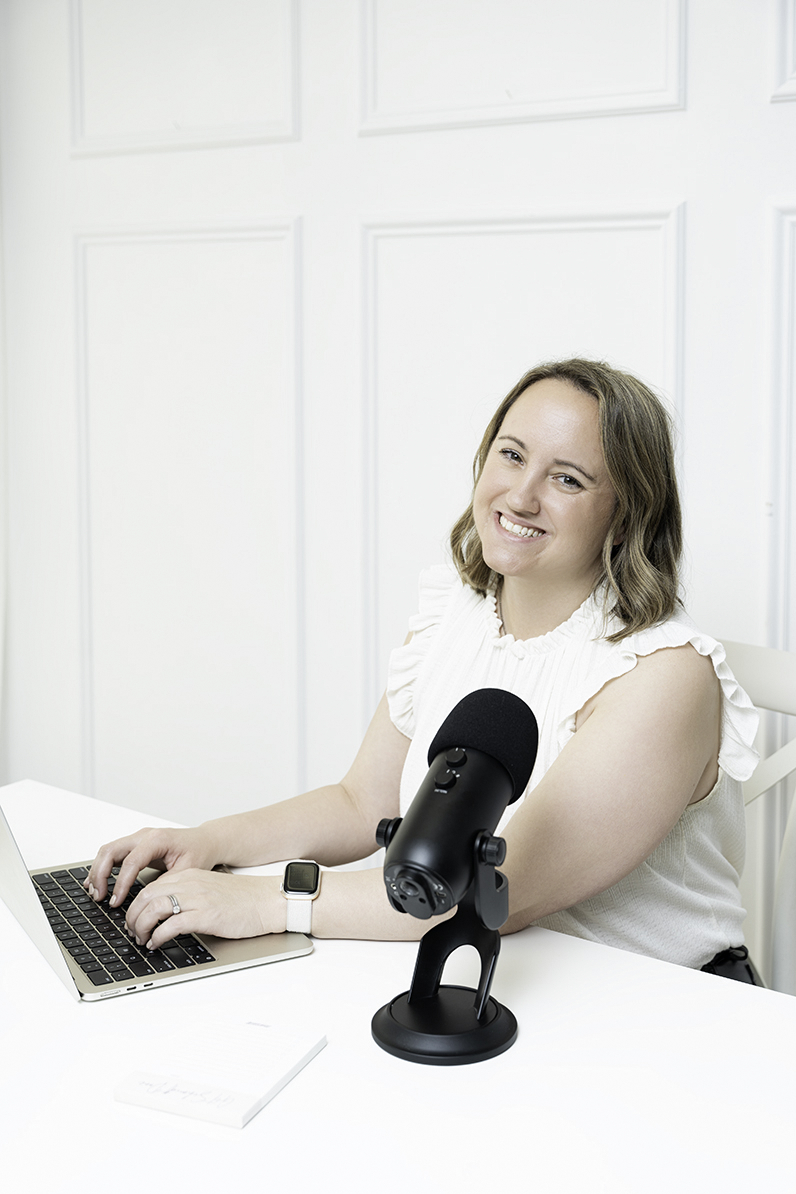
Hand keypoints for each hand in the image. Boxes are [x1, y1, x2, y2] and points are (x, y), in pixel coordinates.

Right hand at [85, 826, 219, 905]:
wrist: (204, 841)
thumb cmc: (199, 852)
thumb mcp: (187, 871)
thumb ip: (165, 884)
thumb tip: (145, 902)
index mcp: (157, 839)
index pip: (131, 862)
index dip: (120, 883)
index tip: (115, 902)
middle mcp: (144, 835)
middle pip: (111, 850)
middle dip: (100, 874)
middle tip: (99, 897)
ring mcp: (138, 838)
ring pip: (108, 850)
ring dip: (98, 871)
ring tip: (96, 893)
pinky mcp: (136, 845)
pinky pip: (113, 853)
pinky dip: (102, 867)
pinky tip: (97, 882)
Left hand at [123, 869, 282, 948]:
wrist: (267, 901)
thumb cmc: (244, 899)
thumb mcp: (210, 889)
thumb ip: (188, 895)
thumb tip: (166, 913)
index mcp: (190, 876)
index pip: (150, 887)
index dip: (136, 905)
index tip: (134, 919)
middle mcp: (190, 884)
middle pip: (146, 897)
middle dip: (133, 917)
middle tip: (132, 932)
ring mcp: (197, 899)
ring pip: (153, 909)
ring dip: (141, 927)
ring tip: (142, 939)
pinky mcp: (205, 915)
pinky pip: (170, 925)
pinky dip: (157, 937)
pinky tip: (157, 943)